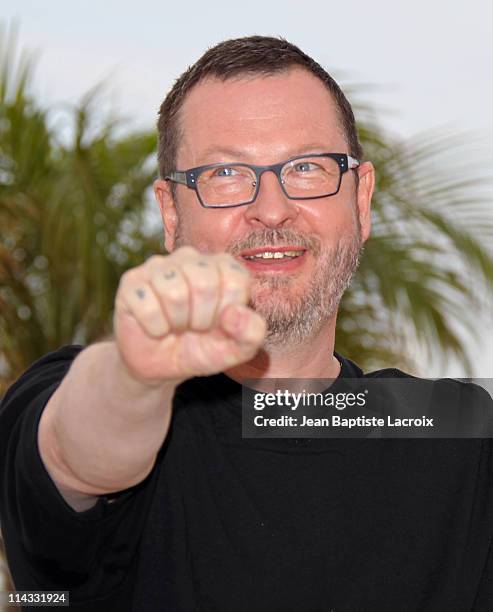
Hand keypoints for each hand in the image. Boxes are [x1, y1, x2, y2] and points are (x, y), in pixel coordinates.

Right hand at [113, 247, 265, 385]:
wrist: (161, 366)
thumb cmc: (202, 348)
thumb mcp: (236, 349)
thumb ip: (251, 333)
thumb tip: (235, 314)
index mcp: (223, 266)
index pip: (235, 280)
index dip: (228, 313)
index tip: (220, 323)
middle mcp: (191, 258)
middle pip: (203, 284)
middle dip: (201, 319)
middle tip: (194, 327)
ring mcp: (158, 266)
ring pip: (173, 293)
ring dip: (176, 324)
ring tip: (175, 326)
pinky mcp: (131, 281)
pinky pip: (147, 305)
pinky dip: (154, 328)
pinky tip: (155, 326)